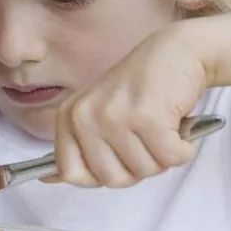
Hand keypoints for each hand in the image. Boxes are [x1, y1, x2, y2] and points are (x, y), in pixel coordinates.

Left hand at [49, 26, 210, 187]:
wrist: (179, 51)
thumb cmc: (142, 87)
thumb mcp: (99, 113)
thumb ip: (79, 147)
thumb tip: (48, 180)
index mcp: (69, 116)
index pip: (71, 172)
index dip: (101, 174)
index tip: (118, 155)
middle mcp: (85, 116)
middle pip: (112, 179)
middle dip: (137, 167)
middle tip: (145, 137)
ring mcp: (114, 117)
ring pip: (144, 171)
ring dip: (162, 155)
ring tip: (161, 125)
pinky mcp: (148, 118)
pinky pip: (170, 158)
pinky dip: (182, 149)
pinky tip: (177, 125)